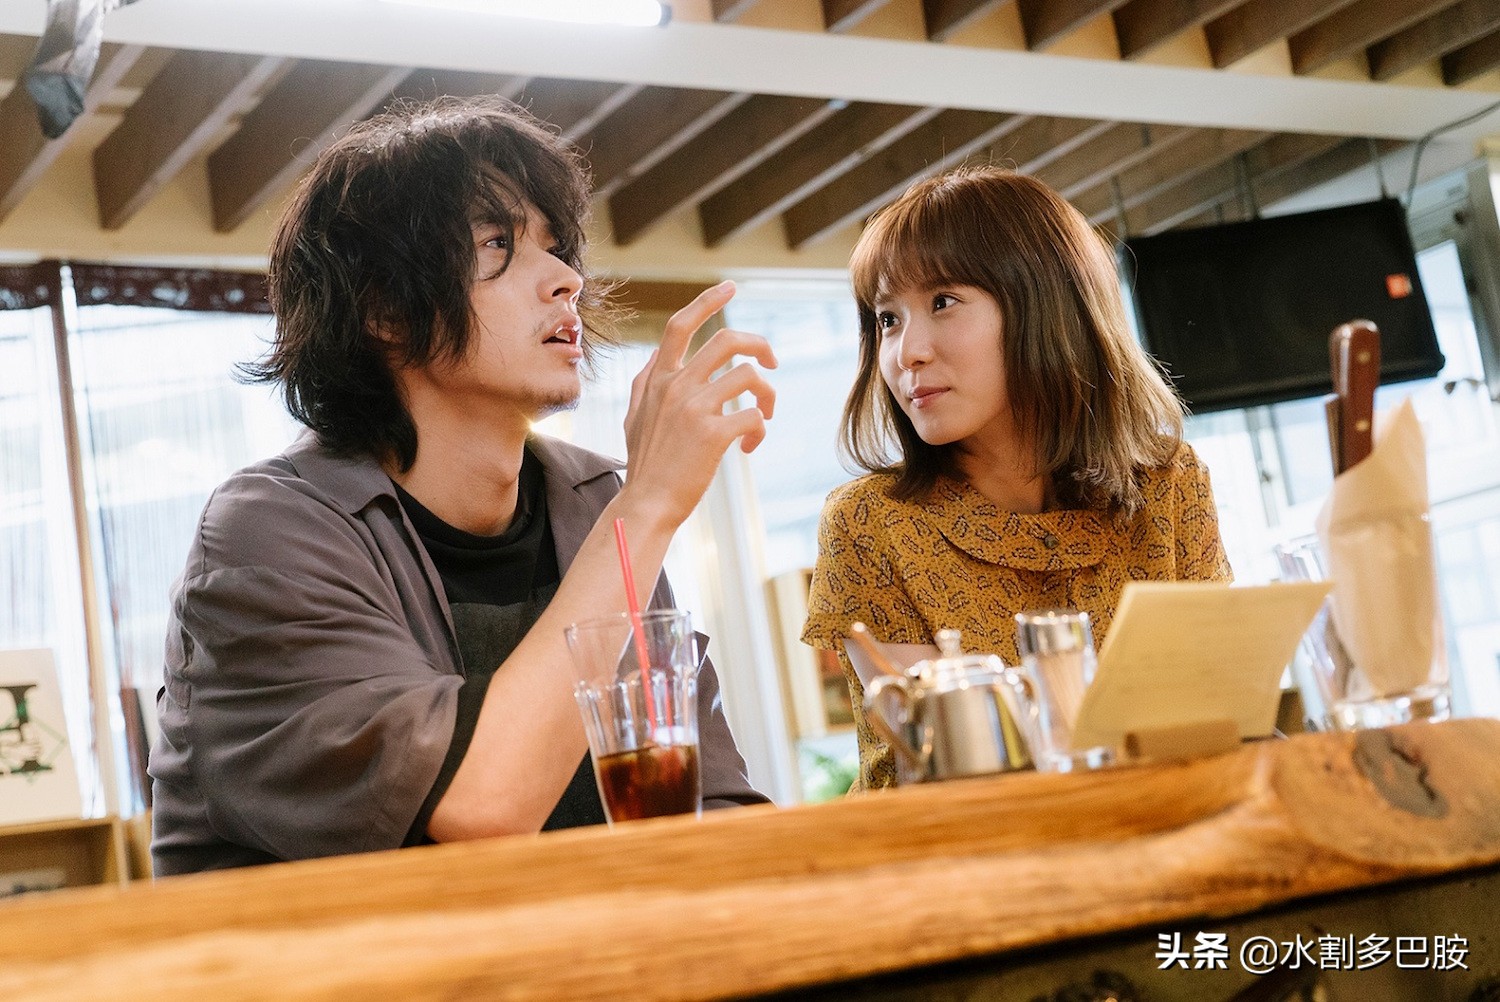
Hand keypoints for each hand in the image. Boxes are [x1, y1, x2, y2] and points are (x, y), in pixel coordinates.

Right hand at [622, 281, 776, 525]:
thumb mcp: (636, 416)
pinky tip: (749, 447)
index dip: (708, 301)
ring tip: (765, 417)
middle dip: (760, 345)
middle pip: (728, 341)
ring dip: (767, 395)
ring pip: (749, 376)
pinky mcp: (713, 434)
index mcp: (658, 379)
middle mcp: (675, 386)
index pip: (681, 326)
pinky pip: (754, 415)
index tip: (731, 286)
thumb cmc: (645, 465)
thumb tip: (657, 355)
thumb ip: (646, 382)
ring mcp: (694, 408)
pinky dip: (760, 428)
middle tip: (774, 363)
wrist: (646, 504)